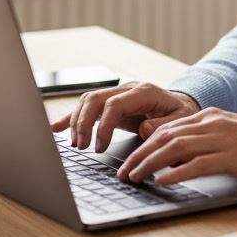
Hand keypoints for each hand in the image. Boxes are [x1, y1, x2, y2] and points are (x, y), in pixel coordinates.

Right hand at [49, 81, 200, 154]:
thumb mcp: (181, 121)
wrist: (180, 105)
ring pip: (88, 100)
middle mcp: (127, 89)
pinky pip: (87, 106)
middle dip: (84, 123)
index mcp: (144, 91)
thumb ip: (163, 125)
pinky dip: (70, 117)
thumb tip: (144, 128)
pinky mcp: (110, 102)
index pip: (115, 103)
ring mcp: (117, 94)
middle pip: (96, 99)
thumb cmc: (180, 114)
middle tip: (82, 146)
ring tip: (75, 144)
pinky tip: (56, 128)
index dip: (103, 125)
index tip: (99, 147)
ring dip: (77, 121)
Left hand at [117, 107, 236, 185]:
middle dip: (140, 155)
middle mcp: (211, 124)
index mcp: (209, 117)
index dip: (144, 144)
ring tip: (135, 177)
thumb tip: (173, 155)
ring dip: (150, 163)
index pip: (167, 128)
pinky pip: (197, 164)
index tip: (129, 159)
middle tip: (124, 171)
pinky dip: (176, 172)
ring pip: (175, 148)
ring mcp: (221, 139)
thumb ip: (200, 140)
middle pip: (165, 136)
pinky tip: (162, 181)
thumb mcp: (226, 135)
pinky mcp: (231, 157)